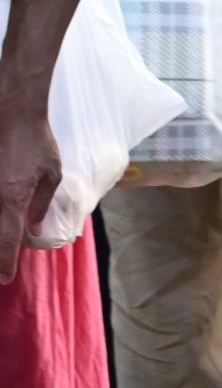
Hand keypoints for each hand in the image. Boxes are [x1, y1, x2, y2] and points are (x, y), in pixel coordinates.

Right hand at [0, 101, 60, 282]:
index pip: (7, 240)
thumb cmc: (36, 141)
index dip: (5, 261)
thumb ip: (41, 204)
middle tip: (0, 268)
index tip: (5, 278)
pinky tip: (1, 221)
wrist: (11, 109)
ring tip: (2, 246)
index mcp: (12, 199)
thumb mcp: (52, 174)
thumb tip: (34, 229)